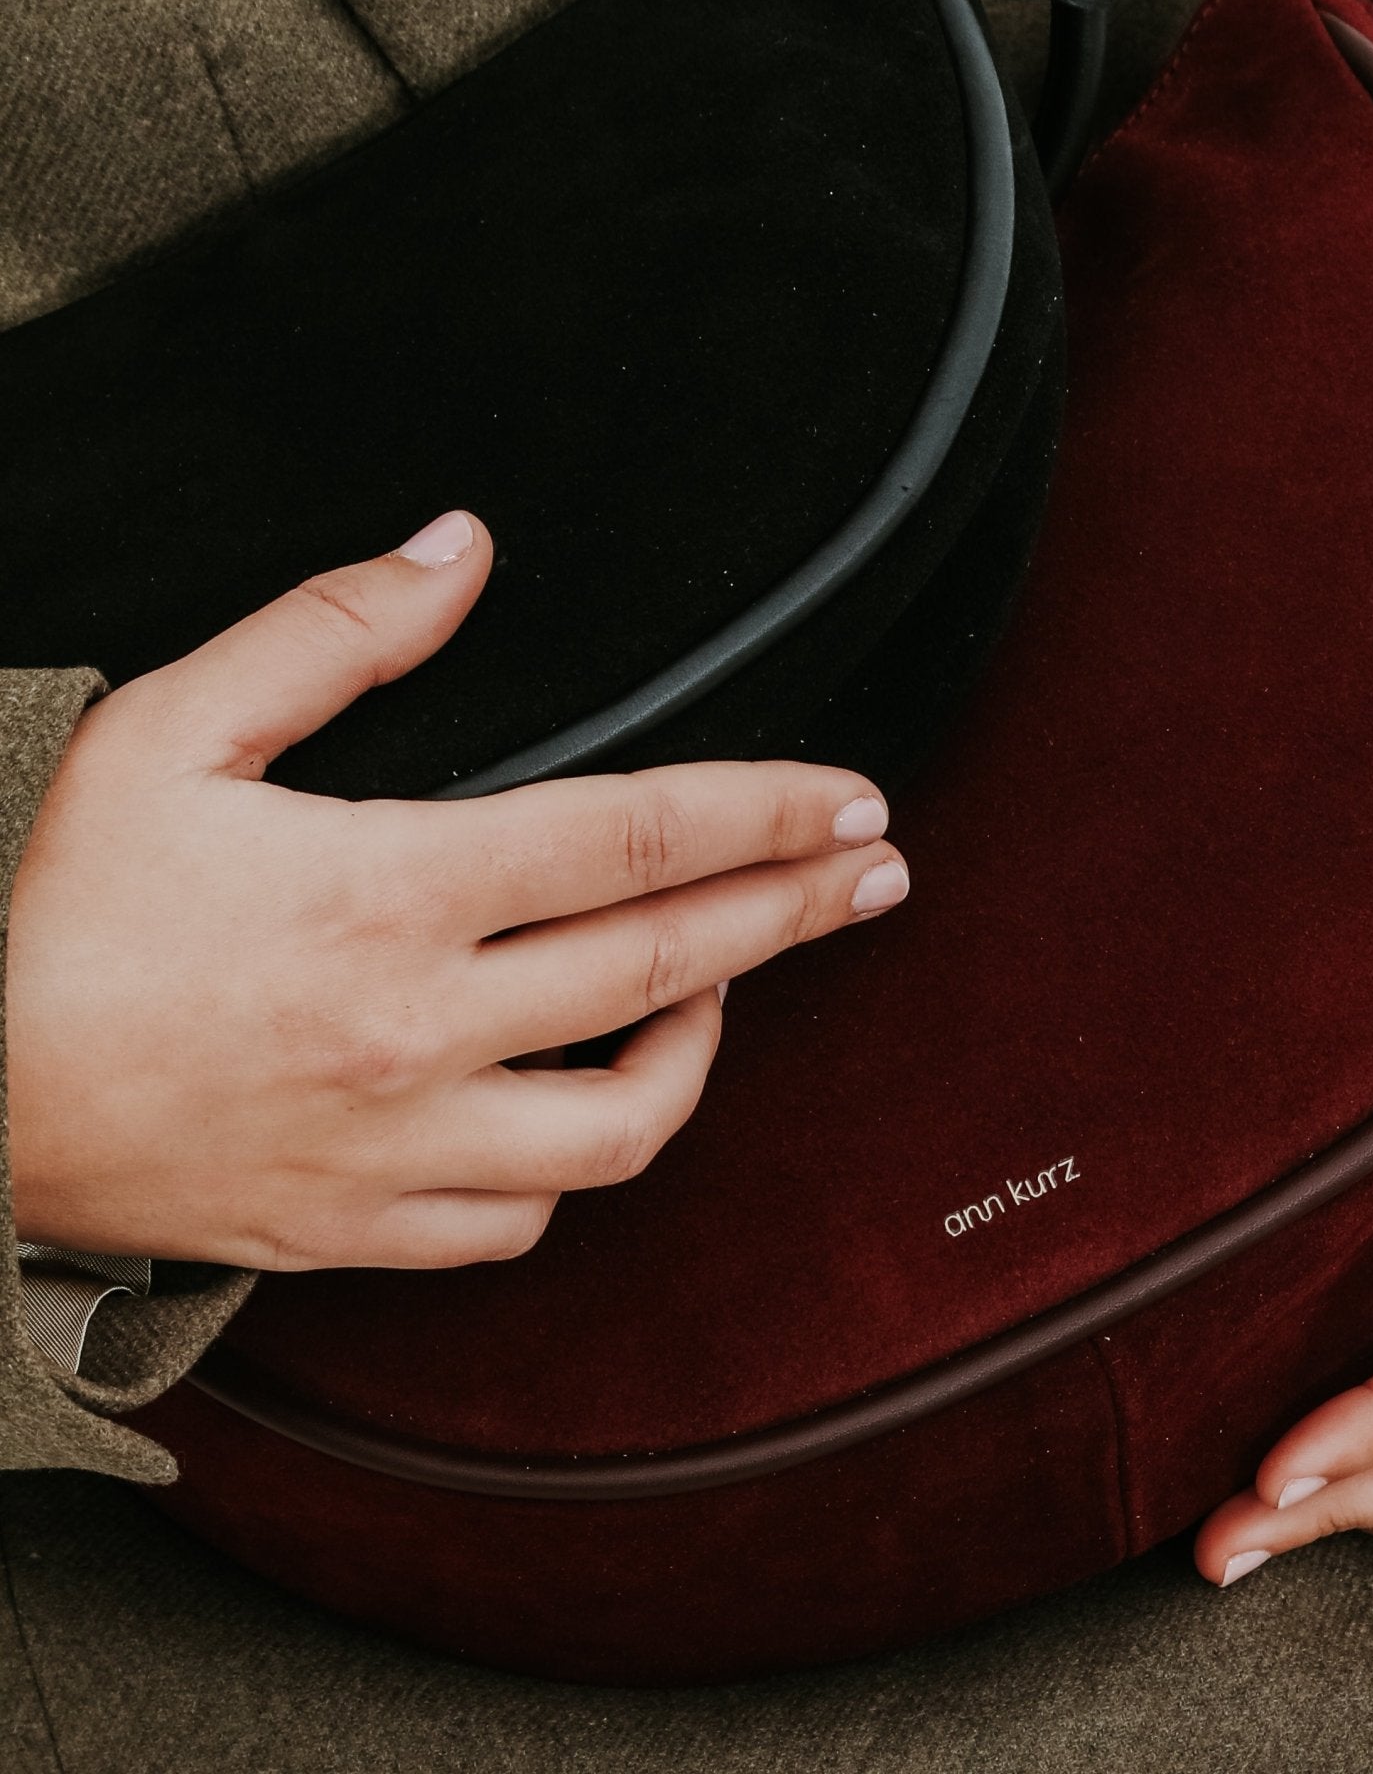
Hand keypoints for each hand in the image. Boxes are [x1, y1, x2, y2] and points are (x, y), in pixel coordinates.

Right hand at [5, 512, 909, 1271]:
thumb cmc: (48, 912)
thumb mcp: (169, 730)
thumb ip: (332, 631)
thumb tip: (460, 548)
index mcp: (391, 889)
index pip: (641, 836)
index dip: (770, 810)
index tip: (853, 797)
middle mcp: (420, 1024)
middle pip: (674, 960)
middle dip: (802, 908)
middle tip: (883, 873)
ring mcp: (399, 1142)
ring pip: (625, 1123)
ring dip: (707, 1050)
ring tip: (733, 985)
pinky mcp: (359, 1229)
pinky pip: (522, 1221)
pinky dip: (581, 1166)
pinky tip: (593, 1103)